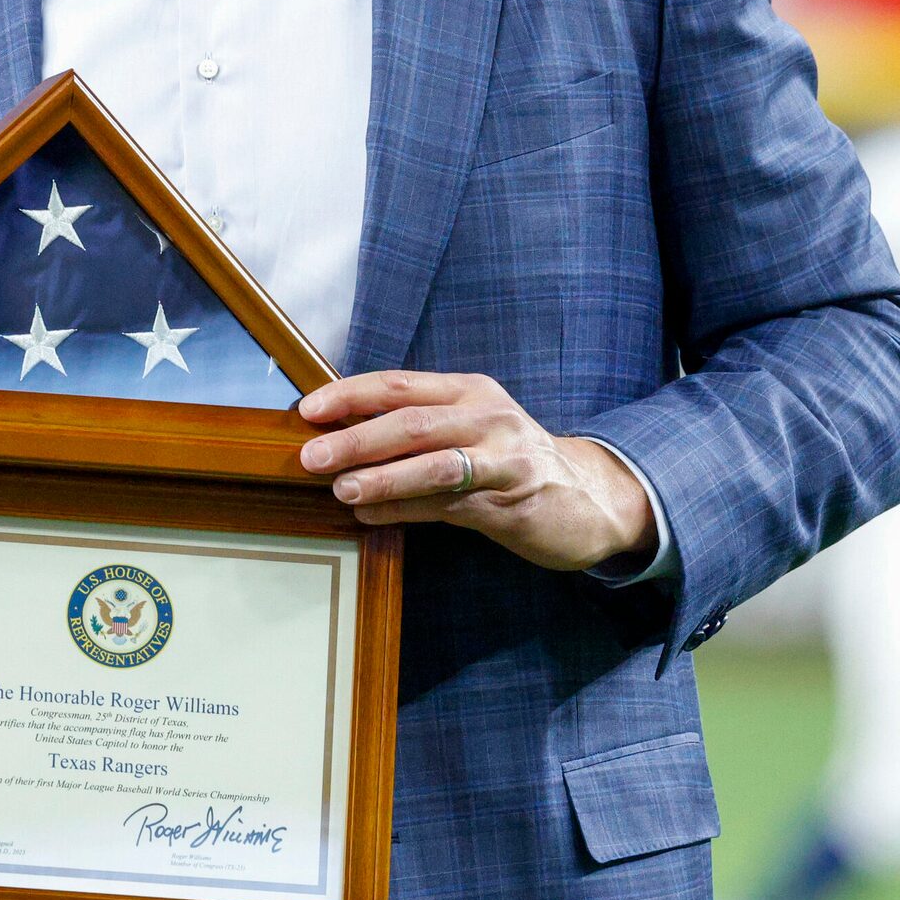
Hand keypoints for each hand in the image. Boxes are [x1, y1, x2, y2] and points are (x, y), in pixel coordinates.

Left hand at [299, 371, 655, 572]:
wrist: (590, 497)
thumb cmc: (511, 460)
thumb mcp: (468, 430)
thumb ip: (415, 430)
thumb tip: (338, 440)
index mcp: (469, 391)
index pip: (399, 385)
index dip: (350, 394)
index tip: (308, 410)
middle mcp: (488, 417)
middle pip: (412, 422)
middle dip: (356, 439)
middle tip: (311, 456)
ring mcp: (504, 458)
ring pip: (433, 465)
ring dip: (382, 477)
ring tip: (341, 488)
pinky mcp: (512, 501)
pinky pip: (448, 505)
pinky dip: (405, 510)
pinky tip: (371, 515)